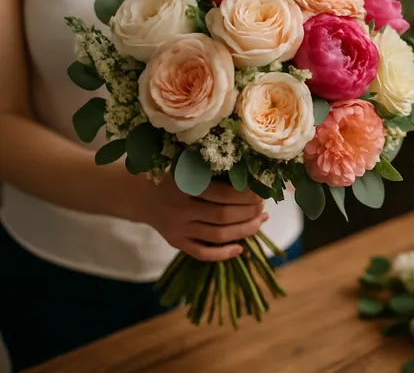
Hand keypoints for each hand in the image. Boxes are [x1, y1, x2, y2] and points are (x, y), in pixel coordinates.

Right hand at [132, 176, 266, 261]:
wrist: (141, 196)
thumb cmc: (176, 178)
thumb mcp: (191, 169)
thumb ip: (216, 175)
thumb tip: (254, 183)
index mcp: (185, 185)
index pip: (223, 193)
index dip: (246, 195)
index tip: (260, 192)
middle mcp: (180, 208)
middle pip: (223, 216)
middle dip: (249, 213)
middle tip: (261, 207)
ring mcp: (178, 228)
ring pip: (217, 236)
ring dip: (244, 231)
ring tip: (259, 222)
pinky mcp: (176, 242)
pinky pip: (202, 253)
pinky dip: (223, 254)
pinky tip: (240, 248)